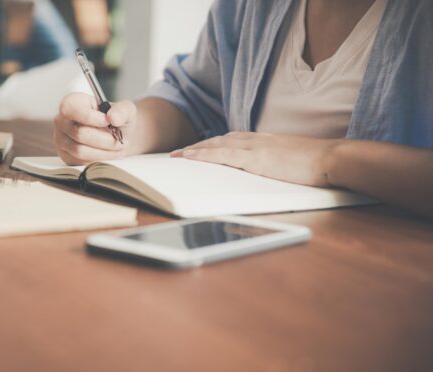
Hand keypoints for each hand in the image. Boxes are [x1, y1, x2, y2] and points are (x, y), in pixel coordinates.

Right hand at [54, 93, 136, 164]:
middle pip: (79, 133)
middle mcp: (62, 120)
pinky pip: (80, 162)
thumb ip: (122, 110)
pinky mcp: (65, 155)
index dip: (89, 117)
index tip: (107, 122)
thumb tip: (113, 117)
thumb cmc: (117, 121)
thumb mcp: (125, 110)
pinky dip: (97, 160)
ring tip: (115, 148)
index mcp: (73, 103)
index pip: (69, 109)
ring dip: (103, 152)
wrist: (117, 136)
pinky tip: (106, 154)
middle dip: (104, 139)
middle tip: (118, 140)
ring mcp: (61, 139)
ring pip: (80, 150)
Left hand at [171, 132, 342, 186]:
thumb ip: (277, 163)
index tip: (201, 149)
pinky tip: (188, 156)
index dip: (215, 144)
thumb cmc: (318, 163)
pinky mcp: (254, 158)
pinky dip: (202, 154)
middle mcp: (257, 139)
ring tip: (178, 155)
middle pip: (220, 140)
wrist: (331, 158)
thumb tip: (271, 171)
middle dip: (200, 146)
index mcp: (266, 141)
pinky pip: (221, 154)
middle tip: (181, 152)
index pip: (233, 140)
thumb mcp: (292, 161)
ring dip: (195, 149)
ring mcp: (255, 147)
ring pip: (216, 144)